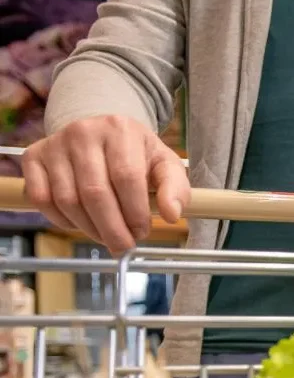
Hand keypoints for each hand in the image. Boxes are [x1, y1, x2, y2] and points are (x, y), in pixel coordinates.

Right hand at [23, 115, 189, 253]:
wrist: (101, 134)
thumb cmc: (136, 154)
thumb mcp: (164, 165)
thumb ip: (175, 189)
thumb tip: (172, 214)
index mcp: (121, 130)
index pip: (126, 177)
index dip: (135, 212)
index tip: (142, 232)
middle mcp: (83, 132)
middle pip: (94, 192)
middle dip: (112, 228)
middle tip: (123, 246)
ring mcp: (55, 144)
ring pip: (68, 200)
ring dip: (89, 228)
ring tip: (107, 236)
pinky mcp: (33, 157)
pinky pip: (42, 199)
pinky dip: (62, 221)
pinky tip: (82, 224)